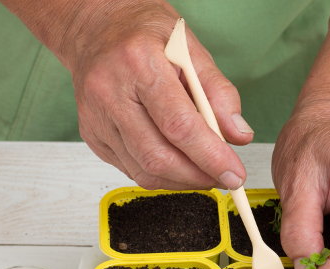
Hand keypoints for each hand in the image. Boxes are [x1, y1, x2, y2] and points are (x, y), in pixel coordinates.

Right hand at [30, 0, 253, 189]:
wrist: (96, 27)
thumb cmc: (143, 33)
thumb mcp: (190, 47)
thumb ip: (218, 91)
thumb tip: (238, 135)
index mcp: (138, 63)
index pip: (179, 125)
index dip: (210, 157)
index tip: (234, 173)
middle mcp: (109, 92)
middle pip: (158, 156)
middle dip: (198, 176)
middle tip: (224, 177)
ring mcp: (96, 116)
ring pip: (143, 170)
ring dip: (181, 180)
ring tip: (204, 172)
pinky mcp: (91, 134)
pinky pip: (130, 169)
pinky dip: (159, 174)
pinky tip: (177, 163)